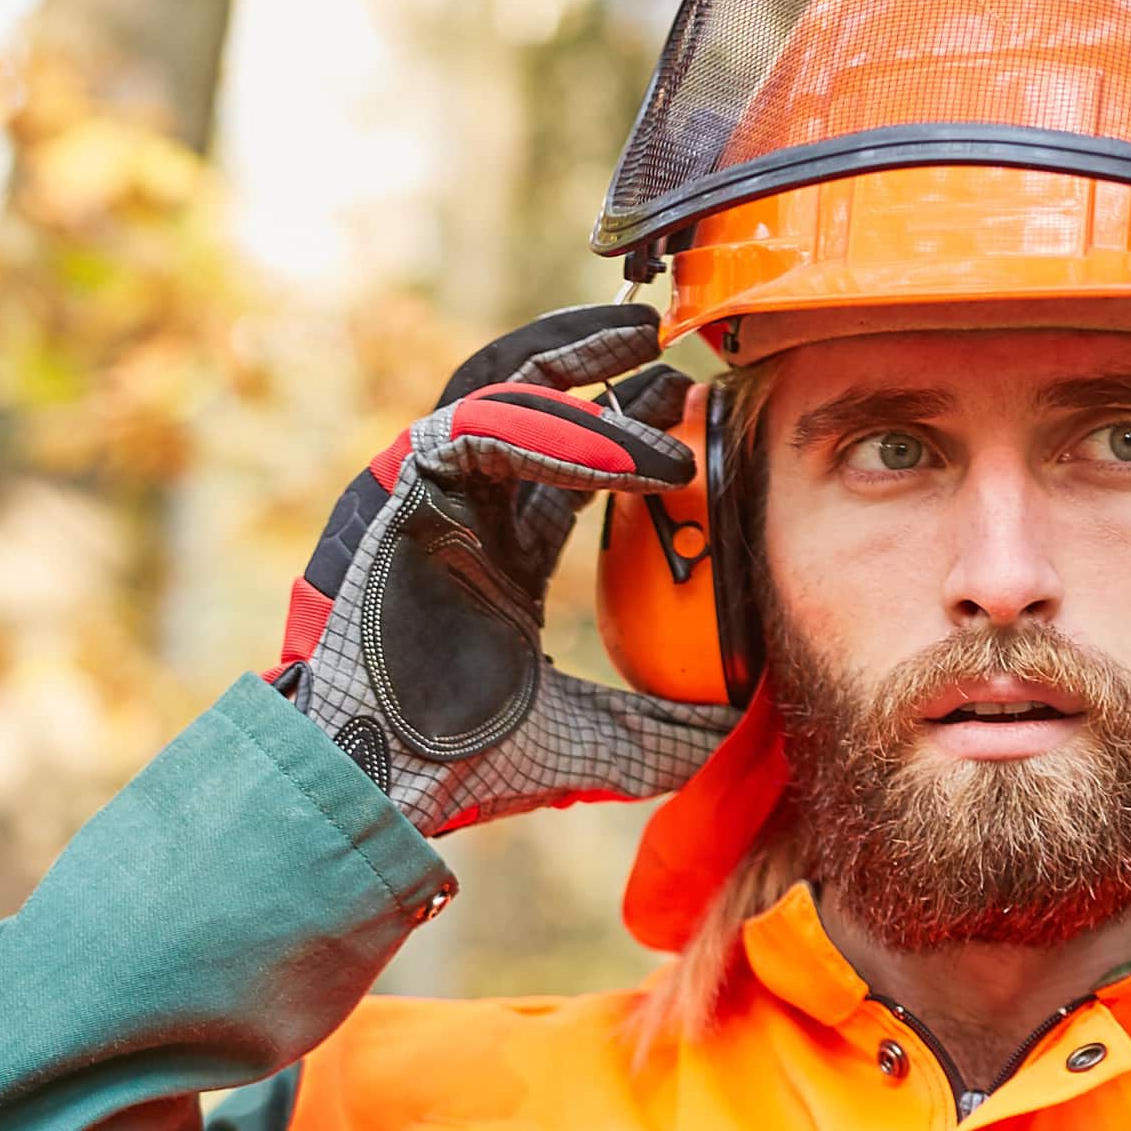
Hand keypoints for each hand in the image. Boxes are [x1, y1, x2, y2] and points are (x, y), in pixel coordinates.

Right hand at [280, 305, 733, 834]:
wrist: (383, 784)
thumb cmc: (458, 764)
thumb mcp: (594, 738)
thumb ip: (664, 730)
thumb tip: (748, 730)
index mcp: (493, 557)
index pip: (560, 462)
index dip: (623, 427)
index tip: (686, 404)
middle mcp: (457, 515)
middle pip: (525, 401)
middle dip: (595, 364)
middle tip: (666, 347)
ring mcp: (425, 500)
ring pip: (500, 395)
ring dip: (576, 367)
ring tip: (645, 347)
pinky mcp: (399, 495)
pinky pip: (479, 432)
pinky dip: (556, 436)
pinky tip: (628, 456)